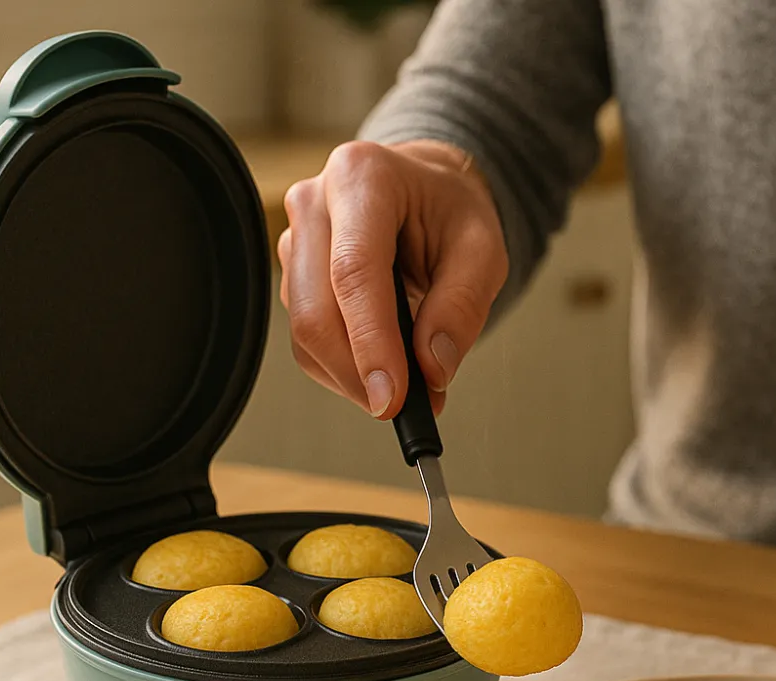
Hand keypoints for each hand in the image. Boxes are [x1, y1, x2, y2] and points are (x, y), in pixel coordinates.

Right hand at [277, 140, 507, 417]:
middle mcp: (313, 202)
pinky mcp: (292, 274)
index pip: (354, 271)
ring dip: (353, 375)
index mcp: (362, 178)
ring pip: (306, 333)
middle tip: (403, 408)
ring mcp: (294, 238)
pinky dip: (344, 367)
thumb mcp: (483, 251)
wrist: (424, 192)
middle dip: (357, 373)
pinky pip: (307, 338)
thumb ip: (463, 306)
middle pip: (317, 311)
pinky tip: (382, 363)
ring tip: (407, 383)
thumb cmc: (452, 214)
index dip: (370, 342)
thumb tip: (432, 369)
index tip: (390, 399)